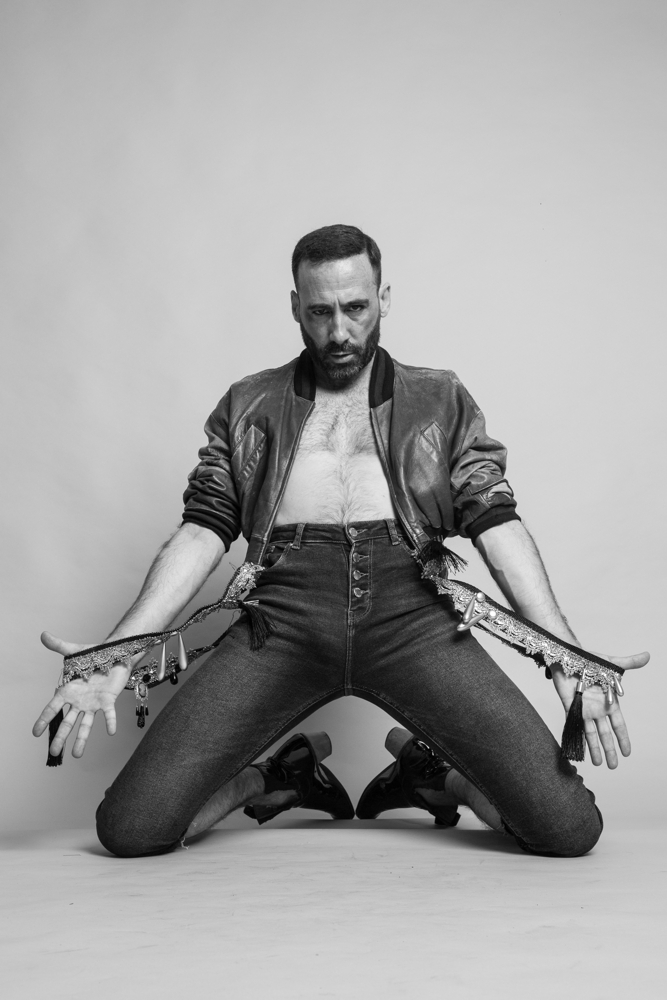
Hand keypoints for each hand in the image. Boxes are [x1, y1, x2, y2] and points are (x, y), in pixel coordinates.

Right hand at [33, 632, 133, 758]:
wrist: (114, 654)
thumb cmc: (93, 654)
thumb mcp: (74, 650)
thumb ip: (59, 645)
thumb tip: (43, 635)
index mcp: (68, 690)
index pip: (53, 708)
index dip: (44, 719)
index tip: (35, 732)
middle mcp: (79, 700)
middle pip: (67, 722)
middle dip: (60, 737)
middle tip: (53, 752)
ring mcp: (93, 703)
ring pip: (85, 725)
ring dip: (81, 739)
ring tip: (76, 755)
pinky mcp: (108, 701)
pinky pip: (109, 714)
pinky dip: (110, 722)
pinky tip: (110, 732)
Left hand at [552, 652, 648, 767]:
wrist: (567, 656)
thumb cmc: (589, 659)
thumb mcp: (612, 663)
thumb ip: (629, 662)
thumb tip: (647, 655)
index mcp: (609, 702)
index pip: (618, 725)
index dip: (623, 739)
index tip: (627, 753)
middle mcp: (597, 709)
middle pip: (605, 735)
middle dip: (610, 750)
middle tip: (613, 766)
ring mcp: (583, 710)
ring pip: (591, 735)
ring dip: (596, 750)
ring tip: (600, 764)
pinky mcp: (570, 709)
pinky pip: (574, 727)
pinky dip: (577, 739)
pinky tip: (579, 751)